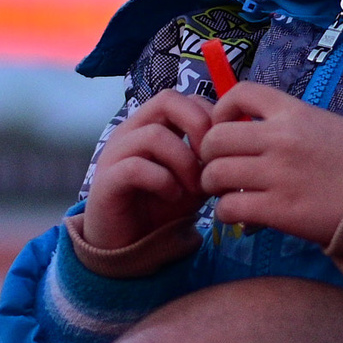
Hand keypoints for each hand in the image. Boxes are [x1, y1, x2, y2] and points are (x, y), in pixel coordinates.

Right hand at [79, 90, 215, 252]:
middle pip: (167, 100)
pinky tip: (173, 197)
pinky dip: (162, 181)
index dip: (210, 116)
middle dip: (198, 126)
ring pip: (154, 135)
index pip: (184, 98)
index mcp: (152, 124)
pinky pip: (135, 167)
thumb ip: (210, 160)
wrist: (131, 245)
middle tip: (211, 160)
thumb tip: (236, 148)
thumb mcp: (195, 179)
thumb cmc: (162, 207)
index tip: (224, 149)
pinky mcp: (106, 181)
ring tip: (194, 188)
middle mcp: (131, 131)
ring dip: (184, 162)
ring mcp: (115, 153)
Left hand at [198, 83, 342, 247]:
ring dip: (214, 186)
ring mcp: (279, 174)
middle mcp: (282, 138)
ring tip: (228, 193)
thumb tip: (246, 133)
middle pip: (215, 137)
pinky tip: (241, 215)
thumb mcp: (324, 126)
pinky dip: (227, 213)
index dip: (221, 110)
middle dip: (209, 155)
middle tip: (219, 168)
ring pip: (215, 173)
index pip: (239, 93)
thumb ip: (286, 124)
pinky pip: (229, 207)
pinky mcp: (280, 209)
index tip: (225, 129)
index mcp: (294, 111)